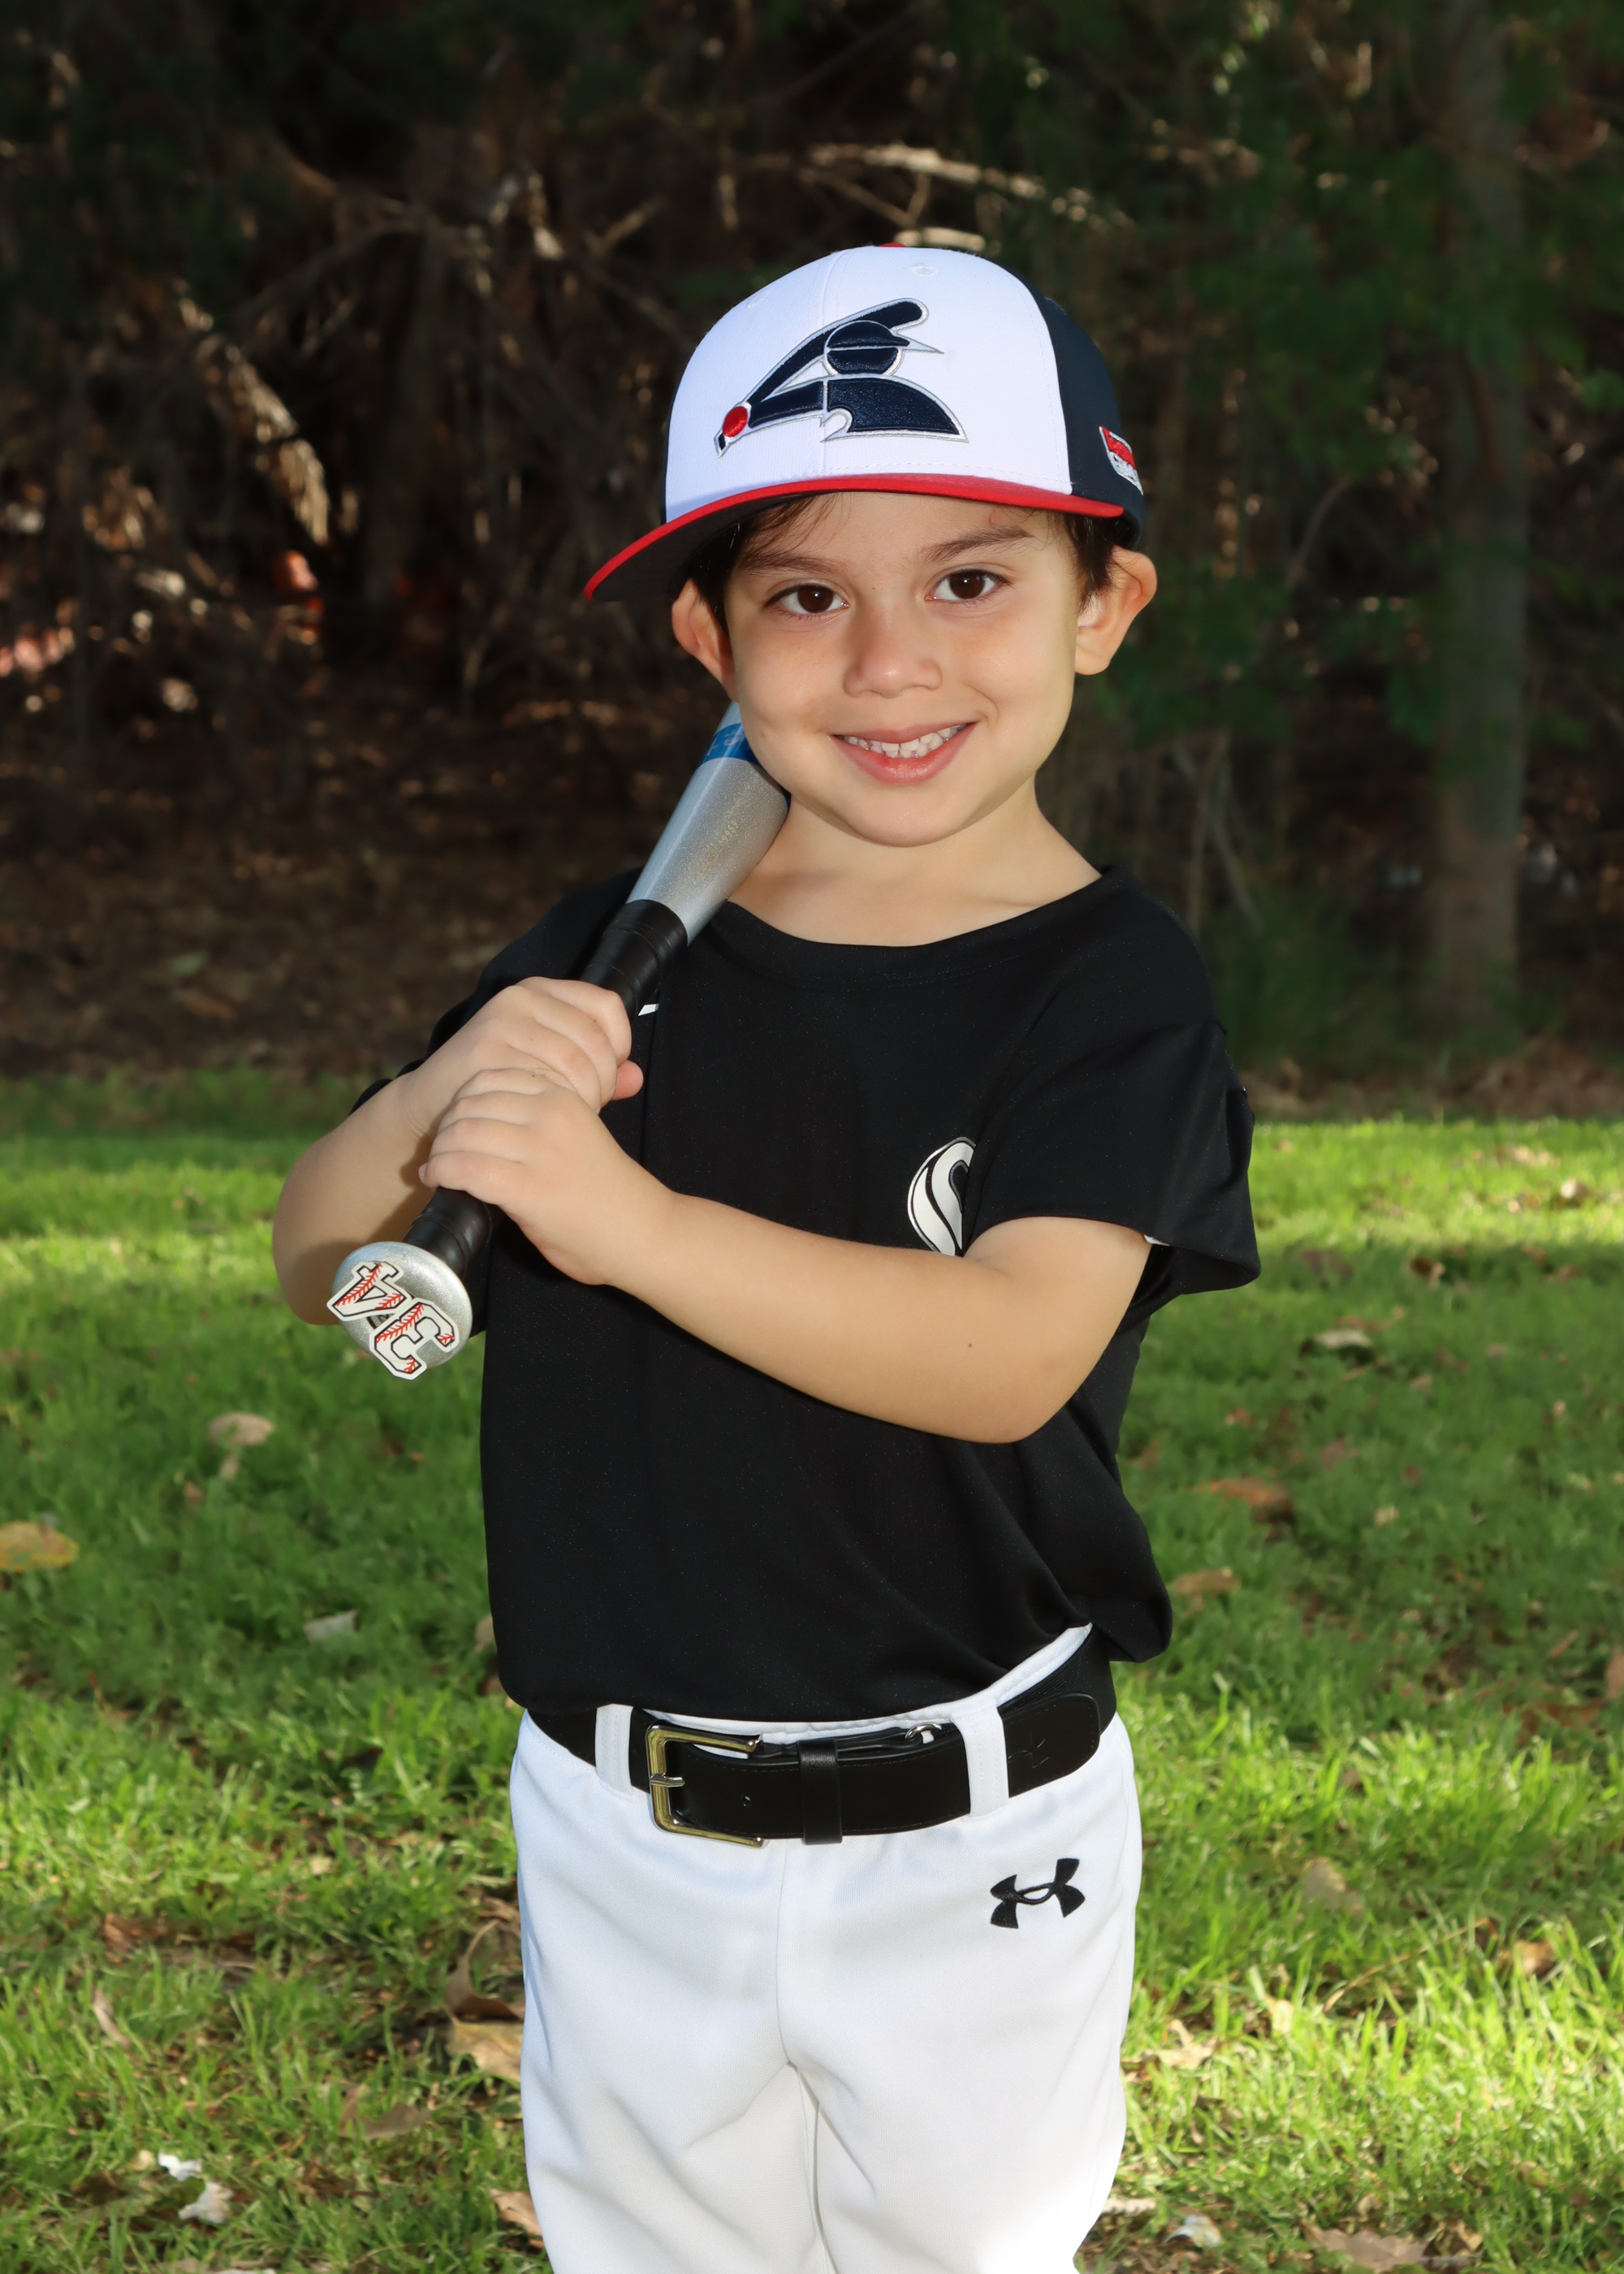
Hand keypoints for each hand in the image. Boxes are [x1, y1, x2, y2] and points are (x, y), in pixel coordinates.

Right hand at [397, 978, 641, 1140]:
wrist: (435, 1104)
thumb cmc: (502, 1086)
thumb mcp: (551, 1069)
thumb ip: (598, 1070)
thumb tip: (637, 1079)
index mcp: (541, 990)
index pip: (607, 1005)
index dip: (620, 1044)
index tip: (610, 1074)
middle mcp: (521, 997)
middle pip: (596, 1038)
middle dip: (603, 1079)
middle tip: (591, 1104)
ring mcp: (502, 1021)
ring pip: (576, 1062)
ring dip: (584, 1096)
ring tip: (570, 1112)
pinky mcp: (486, 1050)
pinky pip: (545, 1080)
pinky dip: (556, 1103)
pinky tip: (545, 1115)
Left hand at [421, 1070, 670, 1284]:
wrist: (642, 1231)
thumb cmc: (609, 1189)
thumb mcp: (582, 1130)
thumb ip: (546, 1115)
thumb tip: (493, 1108)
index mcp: (563, 1095)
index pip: (490, 1076)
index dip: (463, 1099)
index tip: (459, 1123)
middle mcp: (550, 1114)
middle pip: (470, 1103)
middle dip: (446, 1126)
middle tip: (442, 1148)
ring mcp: (539, 1150)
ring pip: (462, 1133)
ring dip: (440, 1151)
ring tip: (437, 1166)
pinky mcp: (528, 1188)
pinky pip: (465, 1167)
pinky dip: (442, 1172)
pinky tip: (438, 1179)